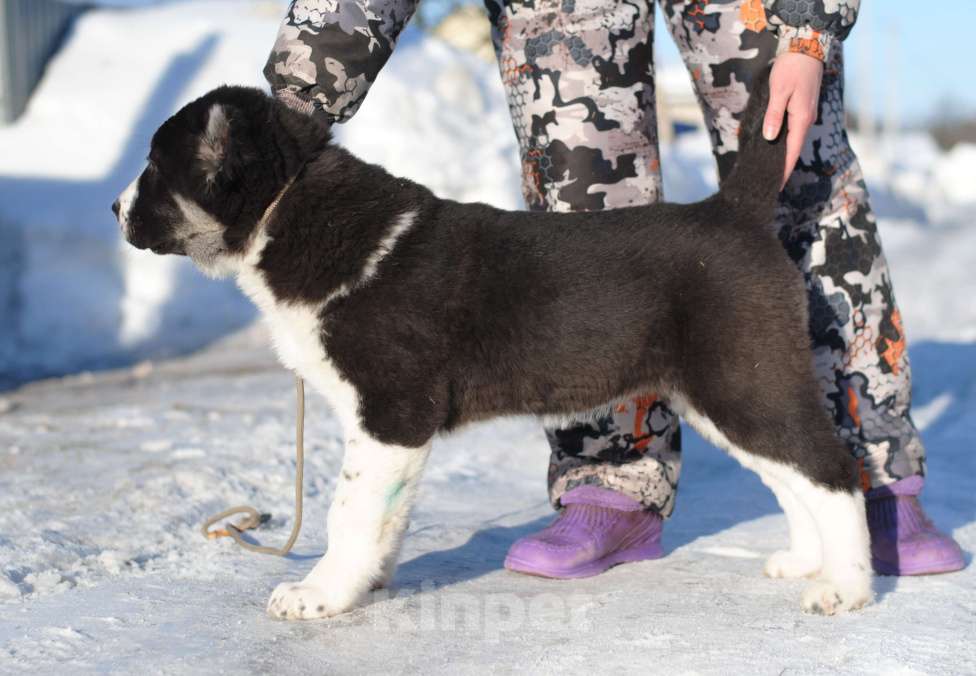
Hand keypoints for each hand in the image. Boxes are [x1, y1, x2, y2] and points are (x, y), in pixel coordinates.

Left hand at [762, 52, 823, 187]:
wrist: (807, 47)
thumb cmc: (791, 68)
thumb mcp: (779, 91)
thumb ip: (774, 115)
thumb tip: (770, 138)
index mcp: (801, 119)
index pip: (792, 151)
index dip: (784, 170)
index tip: (776, 186)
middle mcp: (806, 119)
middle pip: (794, 149)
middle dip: (783, 167)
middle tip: (770, 183)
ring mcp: (806, 114)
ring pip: (794, 140)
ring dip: (784, 155)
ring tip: (771, 169)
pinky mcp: (803, 108)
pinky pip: (794, 130)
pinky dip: (786, 142)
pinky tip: (776, 146)